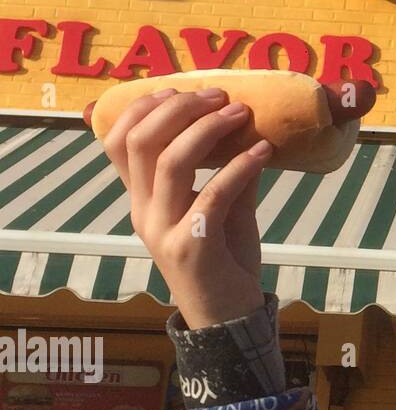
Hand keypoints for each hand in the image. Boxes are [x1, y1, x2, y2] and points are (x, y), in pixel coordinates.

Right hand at [89, 88, 272, 329]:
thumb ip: (232, 174)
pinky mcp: (192, 248)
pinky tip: (264, 152)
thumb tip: (253, 133)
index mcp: (142, 200)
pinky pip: (212, 196)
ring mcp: (164, 230)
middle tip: (221, 96)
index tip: (182, 90)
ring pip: (171, 163)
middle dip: (180, 109)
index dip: (144, 108)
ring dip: (209, 130)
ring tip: (242, 114)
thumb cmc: (225, 261)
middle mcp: (144, 212)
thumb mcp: (227, 210)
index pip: (118, 142)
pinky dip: (239, 167)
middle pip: (141, 143)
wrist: (229, 319)